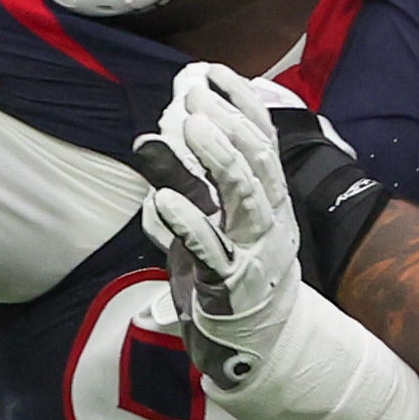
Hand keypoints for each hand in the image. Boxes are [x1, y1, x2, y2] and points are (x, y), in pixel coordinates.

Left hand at [136, 65, 304, 386]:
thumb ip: (178, 180)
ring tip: (190, 126)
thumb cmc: (227, 274)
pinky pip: (212, 250)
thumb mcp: (202, 219)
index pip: (263, 140)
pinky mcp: (233, 286)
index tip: (211, 72)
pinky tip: (162, 200)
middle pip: (258, 161)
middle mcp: (271, 220)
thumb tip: (147, 138)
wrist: (255, 347)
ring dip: (219, 158)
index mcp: (270, 199)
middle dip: (227, 122)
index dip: (240, 103)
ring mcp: (256, 252)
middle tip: (193, 95)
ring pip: (247, 198)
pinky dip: (188, 223)